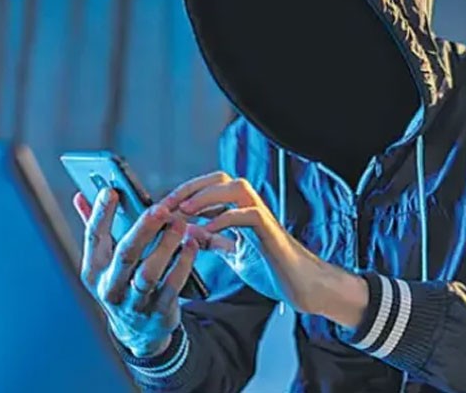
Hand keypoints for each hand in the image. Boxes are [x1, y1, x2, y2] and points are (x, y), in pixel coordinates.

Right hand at [73, 189, 198, 356]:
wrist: (139, 332)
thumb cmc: (122, 284)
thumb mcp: (103, 263)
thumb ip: (95, 229)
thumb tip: (80, 196)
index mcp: (94, 270)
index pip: (93, 238)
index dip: (100, 214)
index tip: (111, 191)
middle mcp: (110, 287)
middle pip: (125, 254)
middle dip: (143, 229)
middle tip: (161, 208)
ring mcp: (134, 303)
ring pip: (149, 272)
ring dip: (166, 246)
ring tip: (179, 224)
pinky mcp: (158, 312)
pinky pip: (172, 287)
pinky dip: (183, 264)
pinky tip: (191, 245)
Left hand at [164, 172, 368, 327]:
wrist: (303, 286)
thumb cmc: (274, 269)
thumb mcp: (234, 254)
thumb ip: (214, 242)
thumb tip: (190, 233)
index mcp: (240, 211)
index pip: (209, 189)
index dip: (184, 195)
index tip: (162, 210)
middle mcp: (251, 208)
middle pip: (220, 179)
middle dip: (191, 188)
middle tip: (169, 205)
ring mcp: (262, 216)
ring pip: (235, 188)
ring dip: (206, 196)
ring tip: (185, 211)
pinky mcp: (271, 230)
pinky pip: (248, 214)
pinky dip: (225, 219)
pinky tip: (206, 231)